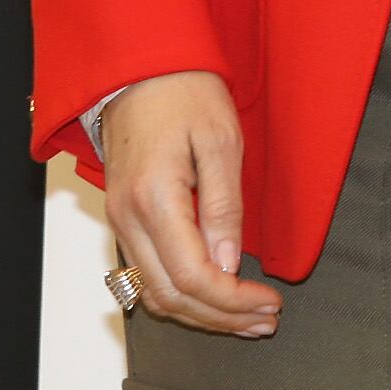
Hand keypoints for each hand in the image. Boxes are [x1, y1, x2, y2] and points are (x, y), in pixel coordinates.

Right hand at [100, 70, 283, 336]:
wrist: (139, 69)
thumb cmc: (183, 93)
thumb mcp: (221, 141)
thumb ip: (224, 206)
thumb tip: (228, 264)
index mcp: (153, 200)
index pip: (193, 278)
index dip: (234, 301)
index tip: (271, 303)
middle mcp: (127, 219)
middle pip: (171, 298)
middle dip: (222, 318)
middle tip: (267, 320)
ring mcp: (119, 221)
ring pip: (155, 294)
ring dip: (202, 313)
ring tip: (248, 317)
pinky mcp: (123, 218)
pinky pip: (147, 274)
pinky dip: (181, 295)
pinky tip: (214, 295)